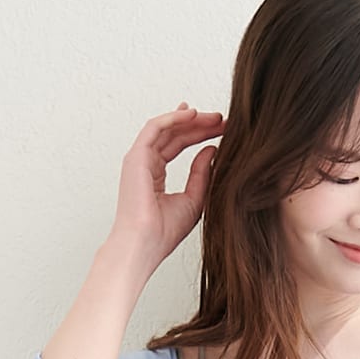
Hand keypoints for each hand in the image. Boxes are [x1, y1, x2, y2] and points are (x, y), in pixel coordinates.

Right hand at [107, 102, 224, 276]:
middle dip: (199, 124)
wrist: (144, 245)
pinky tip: (192, 113)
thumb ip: (202, 174)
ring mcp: (139, 159)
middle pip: (175, 134)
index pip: (179, 145)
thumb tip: (212, 150)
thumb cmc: (163, 233)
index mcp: (156, 175)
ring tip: (215, 117)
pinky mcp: (136, 156)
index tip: (223, 130)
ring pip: (166, 128)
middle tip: (223, 119)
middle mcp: (146, 164)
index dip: (201, 134)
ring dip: (191, 119)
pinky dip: (173, 118)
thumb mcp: (194, 200)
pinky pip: (155, 128)